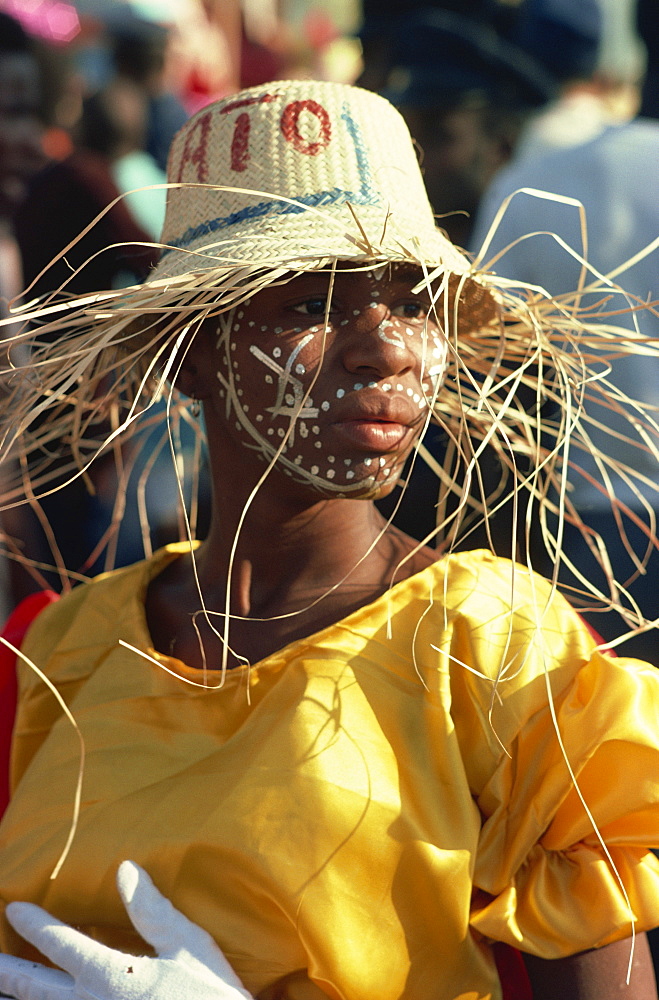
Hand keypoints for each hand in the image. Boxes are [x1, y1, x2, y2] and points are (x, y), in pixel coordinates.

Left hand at [0, 860, 253, 999]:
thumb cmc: (212, 997)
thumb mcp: (190, 948)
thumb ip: (153, 911)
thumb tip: (125, 870)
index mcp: (111, 976)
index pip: (61, 944)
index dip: (35, 925)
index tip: (13, 907)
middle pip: (35, 988)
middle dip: (8, 971)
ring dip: (23, 996)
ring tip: (7, 986)